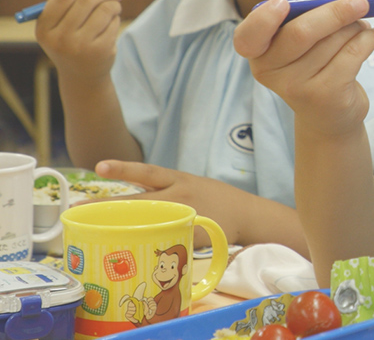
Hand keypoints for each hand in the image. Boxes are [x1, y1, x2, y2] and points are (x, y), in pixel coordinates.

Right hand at [35, 0, 122, 79]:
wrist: (81, 75)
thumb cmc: (69, 41)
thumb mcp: (59, 22)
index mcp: (44, 28)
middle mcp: (59, 39)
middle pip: (87, 1)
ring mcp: (80, 47)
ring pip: (104, 10)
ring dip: (114, 4)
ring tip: (115, 7)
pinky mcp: (100, 51)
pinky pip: (114, 23)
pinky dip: (117, 19)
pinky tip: (112, 24)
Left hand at [95, 160, 253, 247]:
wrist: (247, 214)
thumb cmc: (214, 199)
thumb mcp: (191, 186)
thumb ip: (164, 191)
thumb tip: (127, 202)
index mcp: (179, 181)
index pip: (148, 173)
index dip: (124, 169)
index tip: (99, 166)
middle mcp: (179, 197)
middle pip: (137, 202)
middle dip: (106, 206)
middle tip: (78, 209)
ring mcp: (184, 218)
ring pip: (146, 223)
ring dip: (119, 228)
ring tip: (93, 234)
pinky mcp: (189, 237)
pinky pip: (163, 243)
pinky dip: (146, 247)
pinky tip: (129, 254)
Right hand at [233, 0, 373, 138]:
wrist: (329, 115)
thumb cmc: (316, 62)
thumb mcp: (309, 29)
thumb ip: (308, 1)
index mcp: (258, 51)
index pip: (247, 37)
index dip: (264, 19)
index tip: (284, 2)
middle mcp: (270, 71)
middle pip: (301, 32)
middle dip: (336, 12)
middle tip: (362, 2)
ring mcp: (296, 87)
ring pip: (333, 41)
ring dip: (356, 27)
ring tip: (362, 27)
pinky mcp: (324, 96)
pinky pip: (352, 55)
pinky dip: (369, 39)